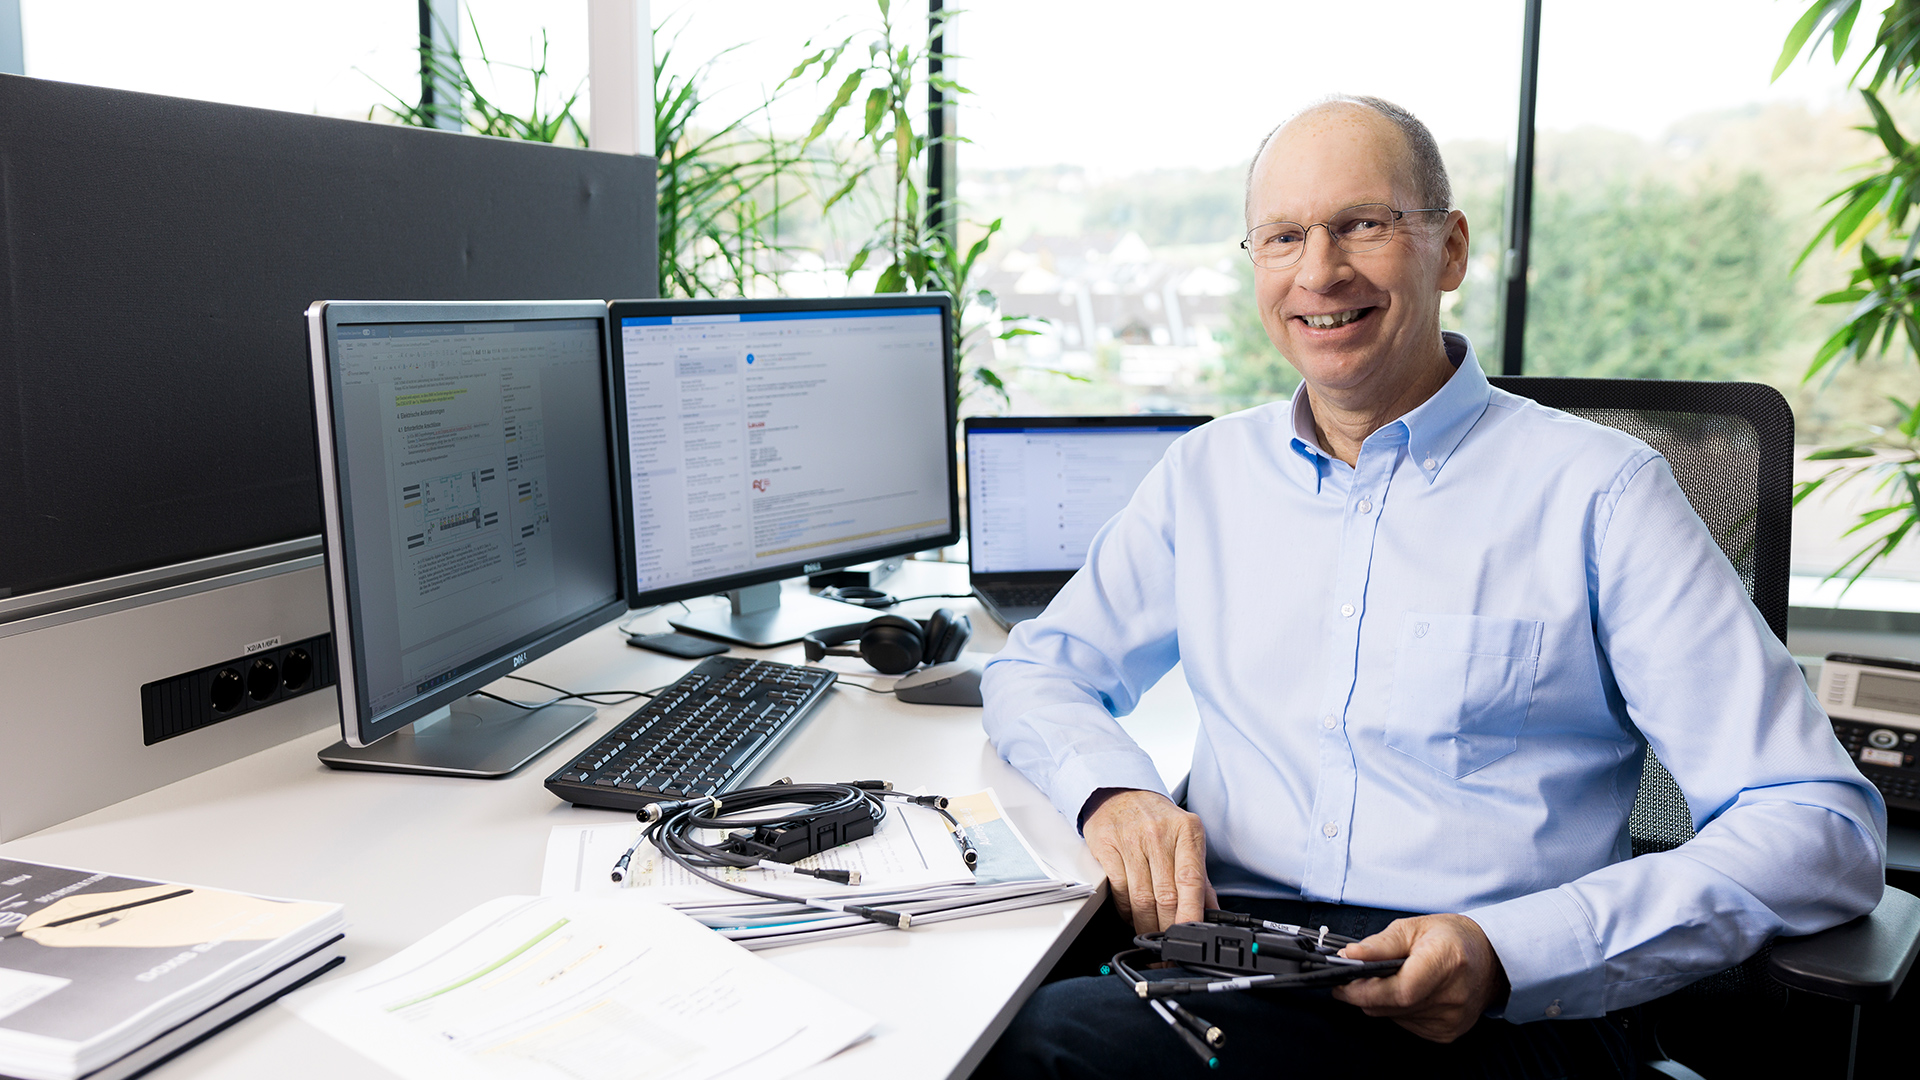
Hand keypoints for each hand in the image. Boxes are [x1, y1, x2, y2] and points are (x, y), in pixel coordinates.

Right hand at [1081, 789, 1216, 932]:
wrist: (1120, 792)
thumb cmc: (1155, 818)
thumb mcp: (1185, 838)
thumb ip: (1199, 876)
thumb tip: (1211, 910)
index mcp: (1186, 831)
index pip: (1191, 880)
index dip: (1190, 913)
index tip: (1190, 933)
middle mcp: (1159, 833)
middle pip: (1166, 894)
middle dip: (1168, 926)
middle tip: (1170, 941)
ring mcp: (1131, 839)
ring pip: (1141, 897)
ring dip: (1146, 923)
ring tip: (1151, 933)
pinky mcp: (1108, 846)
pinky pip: (1120, 890)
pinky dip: (1127, 910)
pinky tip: (1132, 915)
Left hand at [1330, 914, 1509, 1042]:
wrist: (1490, 960)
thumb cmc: (1452, 939)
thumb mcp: (1413, 927)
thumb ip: (1380, 944)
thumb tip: (1350, 955)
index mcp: (1446, 961)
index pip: (1400, 990)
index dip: (1366, 990)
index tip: (1343, 983)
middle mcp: (1453, 994)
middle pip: (1393, 1006)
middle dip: (1365, 994)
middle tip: (1352, 979)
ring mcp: (1452, 1018)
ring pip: (1395, 1017)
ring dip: (1380, 1002)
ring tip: (1384, 980)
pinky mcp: (1448, 1032)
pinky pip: (1407, 1025)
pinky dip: (1397, 1010)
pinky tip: (1405, 993)